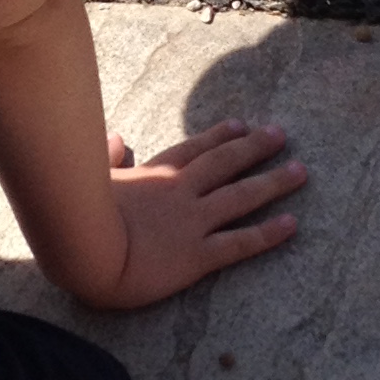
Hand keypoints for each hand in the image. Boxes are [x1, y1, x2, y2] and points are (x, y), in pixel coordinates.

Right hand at [82, 120, 304, 310]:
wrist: (85, 253)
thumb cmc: (78, 218)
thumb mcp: (91, 180)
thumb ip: (106, 158)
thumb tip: (116, 137)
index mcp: (154, 174)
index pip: (194, 148)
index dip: (220, 135)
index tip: (242, 124)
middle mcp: (180, 191)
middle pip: (225, 163)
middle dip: (256, 147)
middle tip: (281, 135)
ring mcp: (192, 222)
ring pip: (242, 196)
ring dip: (273, 182)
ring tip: (301, 172)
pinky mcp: (196, 255)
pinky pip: (240, 242)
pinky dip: (268, 233)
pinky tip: (292, 223)